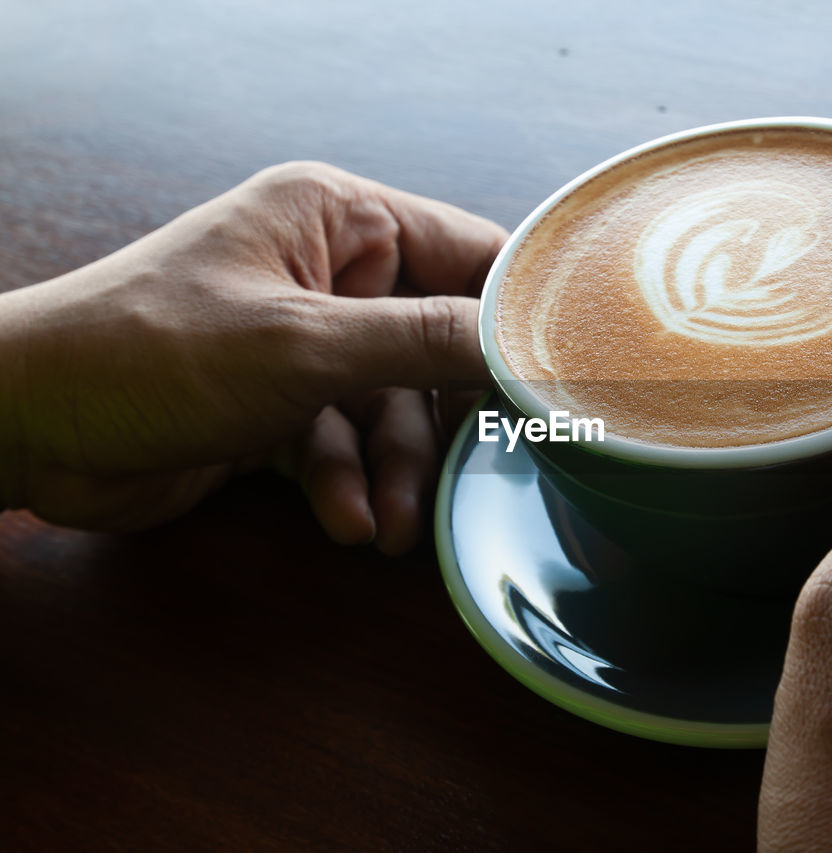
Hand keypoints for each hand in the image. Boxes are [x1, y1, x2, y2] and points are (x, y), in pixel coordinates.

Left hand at [0, 162, 506, 553]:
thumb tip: (528, 344)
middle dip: (445, 423)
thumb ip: (423, 343)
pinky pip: (345, 441)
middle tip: (478, 476)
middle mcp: (331, 273)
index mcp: (339, 219)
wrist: (29, 426)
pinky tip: (342, 518)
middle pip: (437, 345)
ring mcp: (306, 341)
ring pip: (393, 407)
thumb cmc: (153, 352)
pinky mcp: (281, 403)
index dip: (520, 313)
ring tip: (390, 529)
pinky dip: (346, 482)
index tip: (570, 374)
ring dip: (395, 470)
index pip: (468, 252)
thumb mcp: (305, 347)